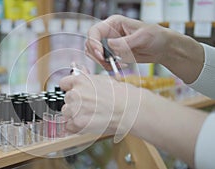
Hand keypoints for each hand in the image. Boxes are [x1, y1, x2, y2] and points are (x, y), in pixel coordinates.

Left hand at [59, 74, 142, 139]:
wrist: (129, 109)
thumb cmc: (120, 94)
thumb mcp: (102, 79)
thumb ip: (85, 76)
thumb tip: (76, 68)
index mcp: (79, 81)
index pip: (64, 83)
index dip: (70, 88)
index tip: (75, 92)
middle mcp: (75, 94)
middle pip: (66, 99)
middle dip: (75, 103)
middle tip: (90, 105)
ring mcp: (75, 109)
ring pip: (66, 113)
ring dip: (75, 115)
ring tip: (90, 115)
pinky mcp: (78, 123)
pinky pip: (69, 126)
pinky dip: (76, 127)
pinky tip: (88, 123)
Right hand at [86, 15, 203, 83]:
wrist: (162, 49)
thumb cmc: (155, 36)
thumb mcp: (142, 37)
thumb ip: (125, 41)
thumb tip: (109, 45)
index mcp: (113, 23)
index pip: (94, 31)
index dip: (93, 42)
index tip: (100, 54)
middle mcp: (109, 33)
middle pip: (90, 43)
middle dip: (96, 54)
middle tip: (107, 62)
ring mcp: (110, 44)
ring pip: (94, 54)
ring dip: (101, 62)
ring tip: (116, 66)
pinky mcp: (113, 55)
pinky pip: (103, 62)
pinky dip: (108, 67)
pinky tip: (122, 66)